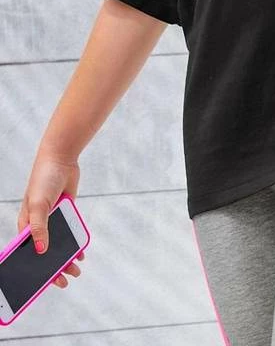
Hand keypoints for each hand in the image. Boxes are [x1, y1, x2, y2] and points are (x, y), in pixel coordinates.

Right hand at [17, 148, 85, 288]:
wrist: (62, 158)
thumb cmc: (43, 179)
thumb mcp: (39, 204)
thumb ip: (39, 227)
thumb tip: (40, 251)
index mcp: (25, 225)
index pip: (27, 253)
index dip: (33, 270)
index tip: (41, 285)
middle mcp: (38, 224)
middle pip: (45, 252)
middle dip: (54, 268)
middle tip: (67, 280)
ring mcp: (53, 219)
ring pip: (59, 244)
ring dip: (66, 258)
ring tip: (76, 269)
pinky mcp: (66, 213)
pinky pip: (70, 233)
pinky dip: (75, 244)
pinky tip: (81, 252)